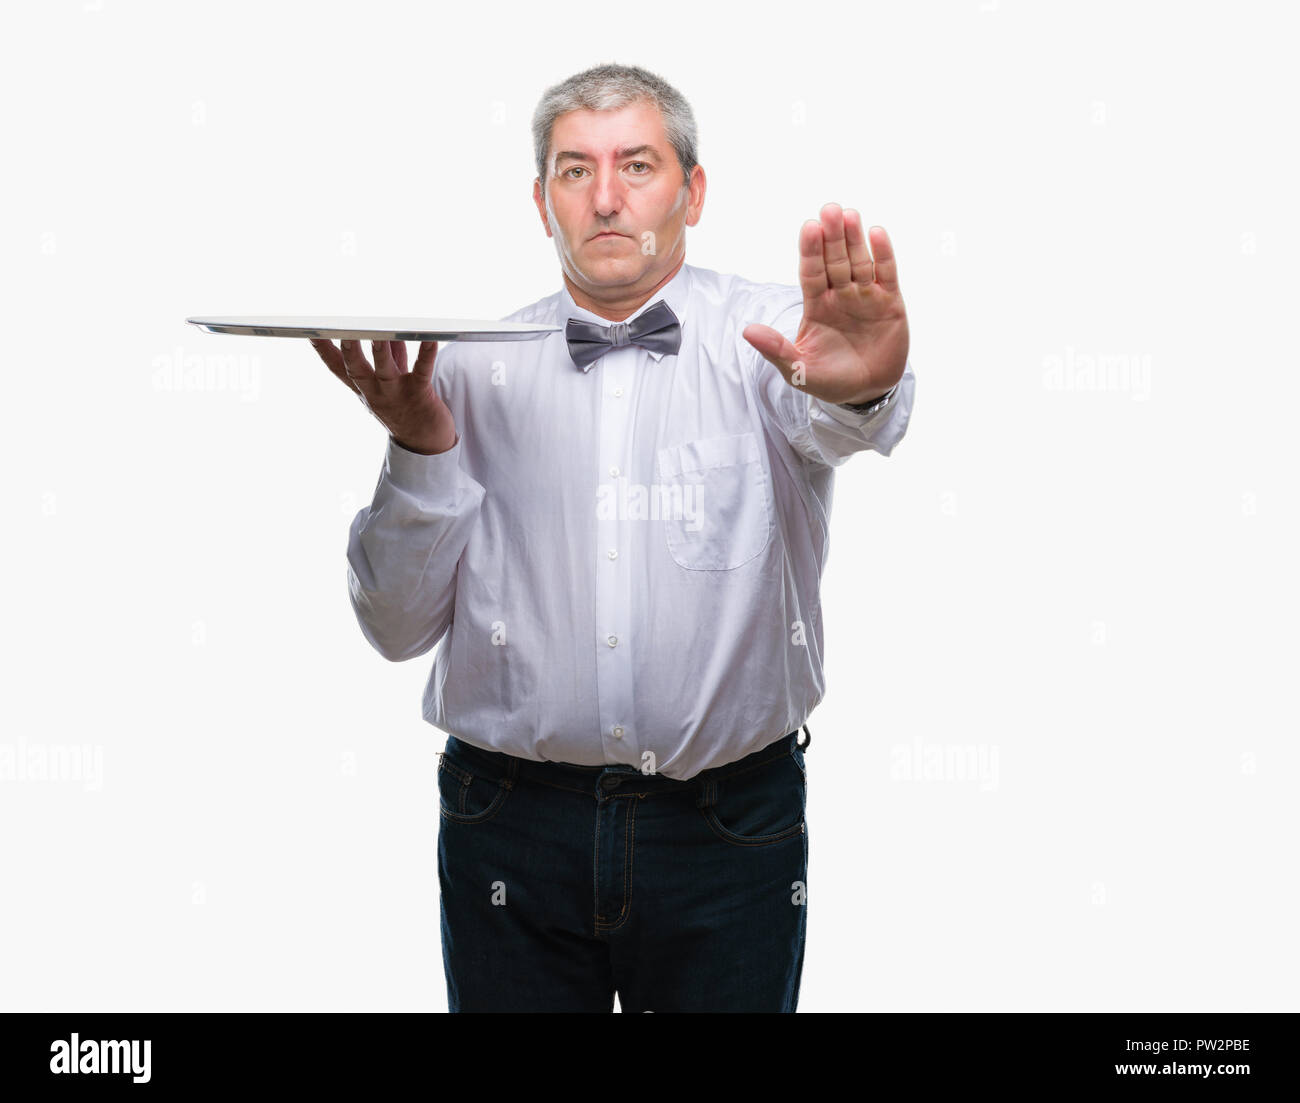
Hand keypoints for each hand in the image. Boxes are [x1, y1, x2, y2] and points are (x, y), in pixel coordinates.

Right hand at [309, 338, 456, 453]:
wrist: (425, 442)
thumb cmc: (405, 404)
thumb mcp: (389, 378)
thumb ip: (387, 352)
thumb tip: (384, 326)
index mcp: (363, 387)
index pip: (337, 368)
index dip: (323, 351)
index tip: (311, 333)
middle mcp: (375, 392)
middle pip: (356, 370)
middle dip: (348, 352)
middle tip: (343, 333)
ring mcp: (397, 394)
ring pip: (384, 371)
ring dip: (381, 352)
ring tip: (379, 334)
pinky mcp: (420, 394)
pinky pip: (422, 371)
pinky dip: (425, 354)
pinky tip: (429, 340)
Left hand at [743, 203, 908, 405]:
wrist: (867, 392)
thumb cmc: (829, 380)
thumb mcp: (799, 371)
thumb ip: (776, 351)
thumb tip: (747, 332)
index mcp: (816, 305)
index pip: (811, 272)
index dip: (810, 251)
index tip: (809, 227)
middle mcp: (839, 294)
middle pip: (835, 260)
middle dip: (832, 236)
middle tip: (829, 209)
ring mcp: (865, 296)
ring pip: (860, 262)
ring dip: (855, 239)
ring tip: (850, 216)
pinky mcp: (889, 302)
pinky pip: (886, 273)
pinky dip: (883, 254)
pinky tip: (876, 233)